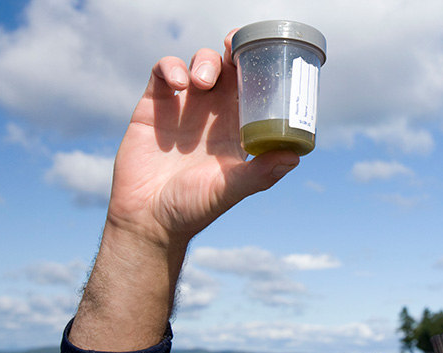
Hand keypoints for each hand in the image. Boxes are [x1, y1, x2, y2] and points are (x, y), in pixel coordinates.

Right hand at [109, 29, 299, 243]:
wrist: (147, 219)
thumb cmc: (192, 207)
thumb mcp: (230, 190)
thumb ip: (259, 174)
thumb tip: (294, 156)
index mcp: (236, 127)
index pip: (254, 87)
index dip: (261, 67)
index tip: (266, 52)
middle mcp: (212, 112)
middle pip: (228, 66)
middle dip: (234, 49)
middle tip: (235, 45)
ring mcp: (183, 106)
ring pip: (199, 63)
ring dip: (204, 61)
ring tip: (201, 82)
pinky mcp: (154, 105)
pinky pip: (164, 72)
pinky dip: (172, 67)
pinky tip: (179, 85)